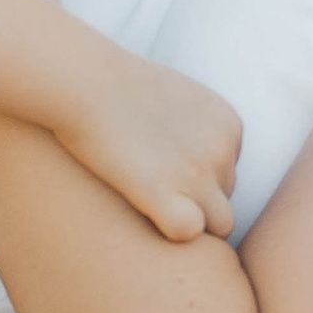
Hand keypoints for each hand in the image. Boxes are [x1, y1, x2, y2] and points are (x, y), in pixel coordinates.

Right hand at [58, 35, 242, 242]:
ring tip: (149, 209)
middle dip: (195, 199)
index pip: (228, 170)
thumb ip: (190, 126)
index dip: (197, 178)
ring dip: (189, 220)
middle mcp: (224, 149)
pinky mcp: (166, 193)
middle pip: (225, 196)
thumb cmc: (114, 85)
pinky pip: (188, 232)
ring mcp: (199, 174)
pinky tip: (144, 217)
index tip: (161, 168)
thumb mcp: (172, 96)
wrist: (84, 80)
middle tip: (151, 189)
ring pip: (218, 223)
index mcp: (228, 125)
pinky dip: (171, 232)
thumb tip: (184, 155)